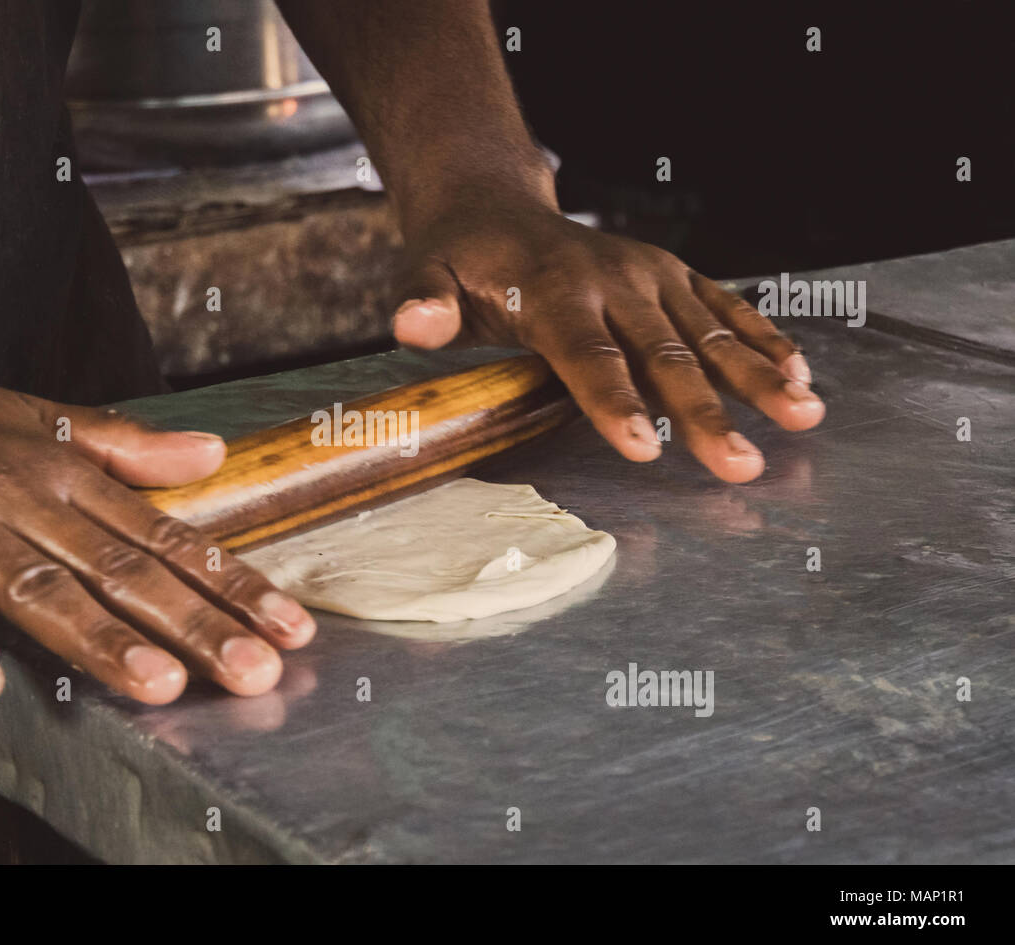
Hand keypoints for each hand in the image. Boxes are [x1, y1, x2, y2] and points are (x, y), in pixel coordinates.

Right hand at [0, 365, 315, 704]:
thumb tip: (213, 452)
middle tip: (255, 670)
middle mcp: (19, 493)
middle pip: (121, 567)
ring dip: (99, 639)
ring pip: (36, 584)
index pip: (166, 534)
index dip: (232, 583)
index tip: (292, 627)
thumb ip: (124, 445)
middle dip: (195, 622)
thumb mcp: (33, 421)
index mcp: (64, 470)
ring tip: (160, 686)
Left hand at [390, 200, 824, 481]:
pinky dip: (762, 339)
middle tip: (743, 466)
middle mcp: (612, 279)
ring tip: (805, 418)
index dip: (613, 403)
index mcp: (554, 289)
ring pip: (709, 333)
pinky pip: (723, 307)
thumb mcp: (426, 272)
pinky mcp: (672, 275)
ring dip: (759, 377)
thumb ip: (423, 301)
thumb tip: (414, 325)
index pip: (588, 356)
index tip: (642, 450)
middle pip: (663, 356)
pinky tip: (800, 375)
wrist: (494, 204)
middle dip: (706, 414)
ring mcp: (650, 274)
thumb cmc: (458, 257)